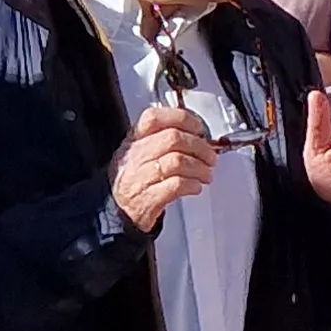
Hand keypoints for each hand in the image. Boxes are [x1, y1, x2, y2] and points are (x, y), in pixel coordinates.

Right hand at [112, 107, 221, 232]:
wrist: (120, 212)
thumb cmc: (136, 181)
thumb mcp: (142, 154)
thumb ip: (164, 140)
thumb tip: (199, 135)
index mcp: (134, 141)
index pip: (153, 118)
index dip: (181, 118)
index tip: (198, 128)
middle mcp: (135, 157)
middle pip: (172, 138)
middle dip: (199, 146)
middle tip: (210, 156)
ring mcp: (140, 178)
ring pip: (177, 161)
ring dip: (200, 168)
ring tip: (206, 174)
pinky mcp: (148, 199)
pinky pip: (176, 185)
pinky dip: (192, 185)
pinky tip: (196, 187)